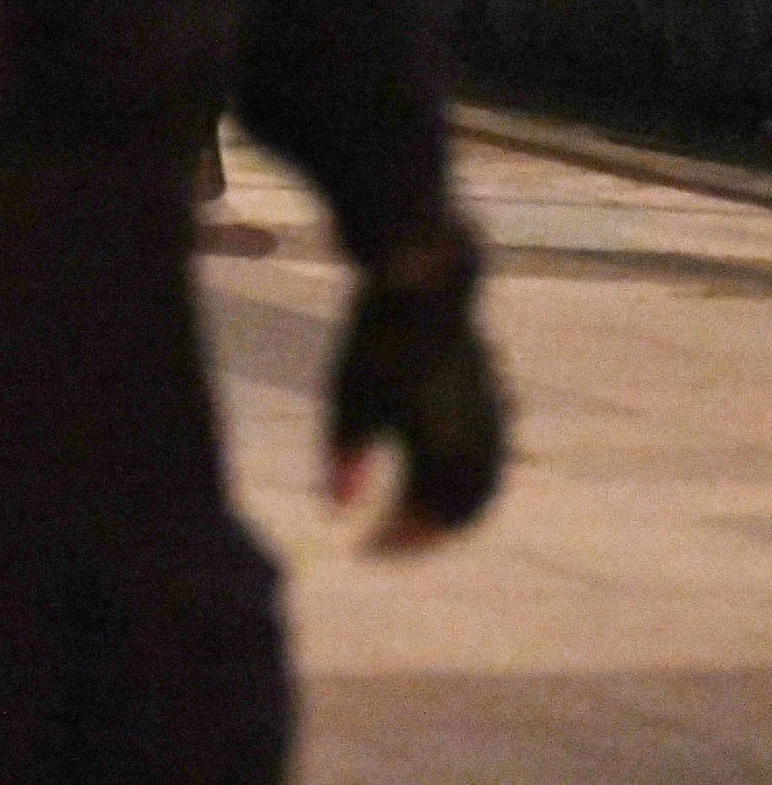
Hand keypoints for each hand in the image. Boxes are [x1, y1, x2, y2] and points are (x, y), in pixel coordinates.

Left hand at [327, 230, 506, 549]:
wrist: (426, 281)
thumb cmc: (377, 337)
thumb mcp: (346, 397)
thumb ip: (345, 456)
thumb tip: (336, 512)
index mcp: (447, 444)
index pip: (429, 515)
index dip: (401, 541)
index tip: (366, 552)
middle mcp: (481, 438)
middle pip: (463, 508)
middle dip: (427, 533)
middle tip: (387, 544)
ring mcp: (495, 418)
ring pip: (483, 487)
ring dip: (449, 512)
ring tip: (407, 522)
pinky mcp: (497, 400)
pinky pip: (491, 462)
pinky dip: (464, 485)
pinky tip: (431, 483)